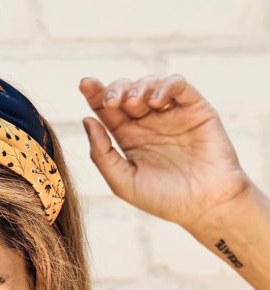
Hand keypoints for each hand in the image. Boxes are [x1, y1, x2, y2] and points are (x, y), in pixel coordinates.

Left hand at [78, 75, 251, 230]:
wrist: (205, 205)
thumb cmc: (163, 199)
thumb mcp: (123, 182)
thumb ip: (101, 154)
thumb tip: (86, 120)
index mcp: (128, 138)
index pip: (107, 110)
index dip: (94, 93)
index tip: (84, 84)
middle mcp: (148, 123)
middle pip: (126, 91)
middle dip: (115, 89)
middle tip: (112, 101)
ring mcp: (171, 114)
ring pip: (150, 84)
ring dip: (138, 87)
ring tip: (134, 103)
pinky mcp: (195, 108)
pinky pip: (179, 85)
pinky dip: (165, 86)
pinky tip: (156, 102)